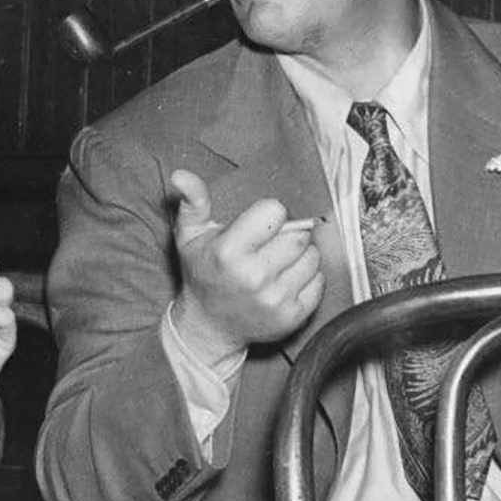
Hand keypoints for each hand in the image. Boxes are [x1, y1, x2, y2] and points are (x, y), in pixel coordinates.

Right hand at [170, 169, 323, 366]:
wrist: (209, 326)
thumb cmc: (201, 273)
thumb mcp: (189, 235)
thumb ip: (193, 201)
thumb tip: (181, 174)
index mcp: (229, 252)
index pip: (276, 212)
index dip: (270, 214)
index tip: (259, 223)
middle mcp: (254, 277)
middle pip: (298, 235)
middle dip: (287, 234)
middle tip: (269, 243)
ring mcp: (276, 299)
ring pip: (312, 257)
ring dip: (300, 255)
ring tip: (277, 261)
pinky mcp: (293, 316)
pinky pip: (319, 281)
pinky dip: (307, 278)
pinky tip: (285, 280)